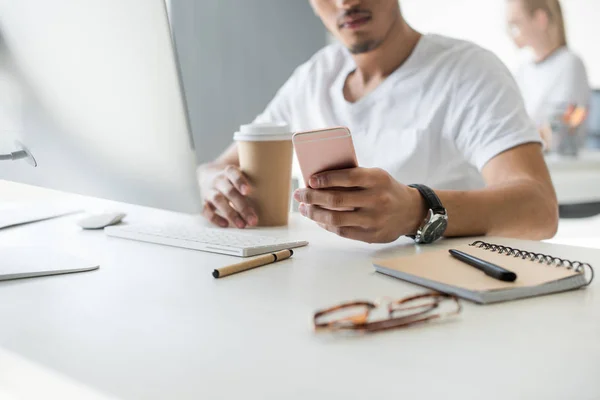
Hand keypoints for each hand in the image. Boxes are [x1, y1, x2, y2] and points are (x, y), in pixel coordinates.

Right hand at [201, 165, 257, 228]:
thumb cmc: (231, 179)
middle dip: (242, 206)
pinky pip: (206, 210)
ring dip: (231, 214)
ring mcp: (209, 191)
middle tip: (253, 220)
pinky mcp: (204, 202)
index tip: (248, 191)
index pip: (233, 173)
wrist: (206, 175)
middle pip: (229, 192)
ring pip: (218, 201)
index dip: (240, 181)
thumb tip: (281, 189)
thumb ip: (256, 179)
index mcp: (228, 172)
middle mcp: (218, 180)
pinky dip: (215, 218)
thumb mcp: (241, 174)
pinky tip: (225, 224)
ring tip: (242, 225)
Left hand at [293, 168, 425, 242]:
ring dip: (315, 214)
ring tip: (304, 208)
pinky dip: (326, 225)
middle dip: (312, 197)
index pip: (347, 177)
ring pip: (336, 218)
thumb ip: (353, 177)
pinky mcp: (371, 235)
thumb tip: (318, 180)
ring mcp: (374, 220)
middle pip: (337, 200)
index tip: (310, 180)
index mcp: (378, 179)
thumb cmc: (386, 190)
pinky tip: (317, 219)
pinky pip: (342, 231)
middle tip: (300, 194)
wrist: (411, 211)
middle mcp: (377, 200)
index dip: (326, 179)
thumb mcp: (376, 176)